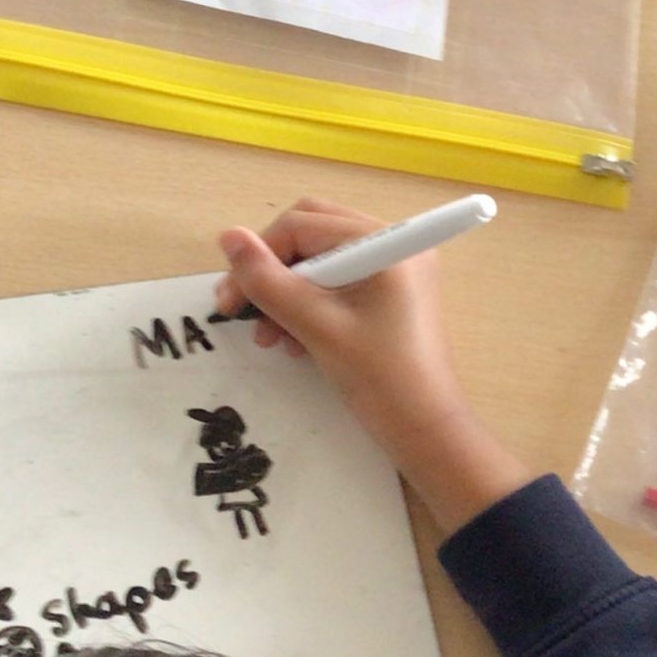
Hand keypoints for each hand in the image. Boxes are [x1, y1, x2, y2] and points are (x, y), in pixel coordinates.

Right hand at [215, 201, 530, 532]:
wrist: (427, 430)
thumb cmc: (380, 378)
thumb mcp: (316, 326)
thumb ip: (268, 281)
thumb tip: (228, 235)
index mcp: (386, 243)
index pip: (302, 225)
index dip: (258, 258)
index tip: (229, 302)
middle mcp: (394, 243)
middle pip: (310, 235)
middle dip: (273, 272)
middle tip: (243, 312)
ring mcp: (395, 268)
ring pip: (320, 260)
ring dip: (287, 294)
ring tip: (272, 338)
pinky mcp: (391, 293)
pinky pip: (338, 282)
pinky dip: (310, 306)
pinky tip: (296, 342)